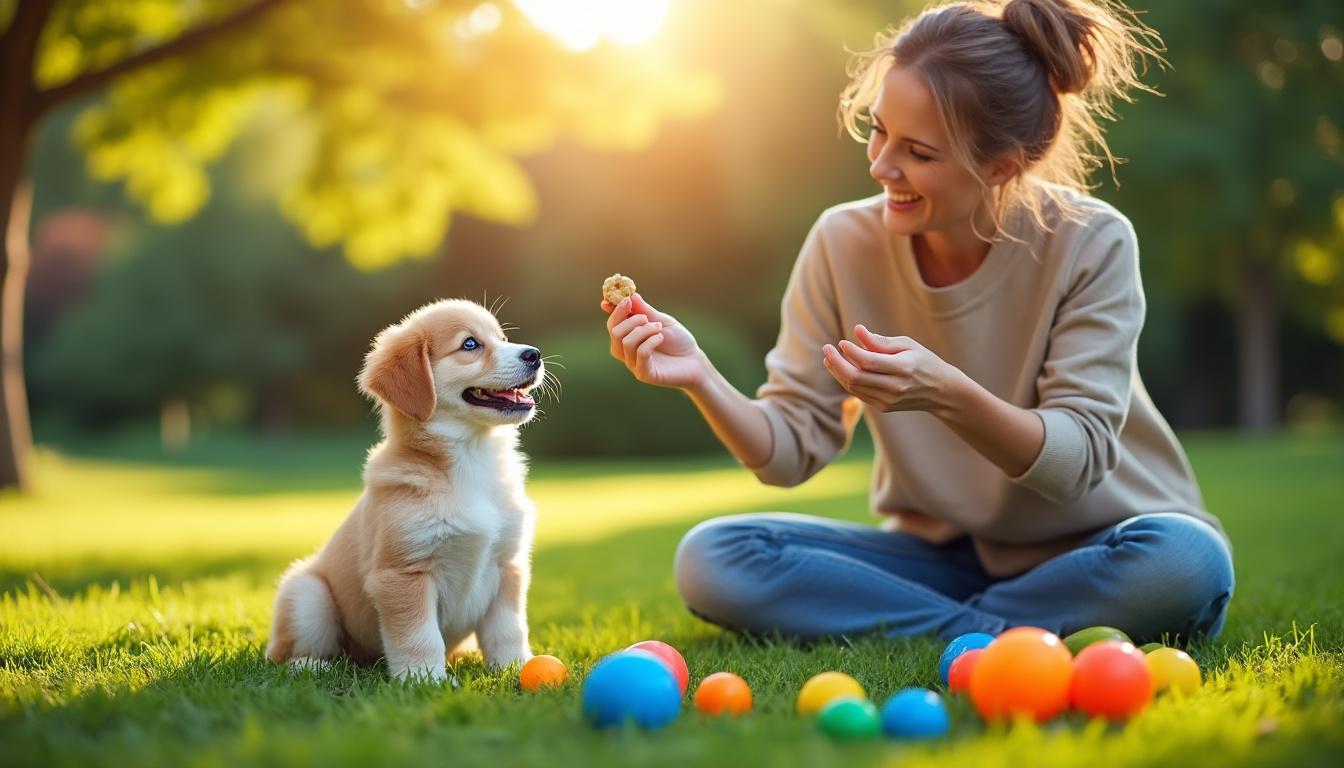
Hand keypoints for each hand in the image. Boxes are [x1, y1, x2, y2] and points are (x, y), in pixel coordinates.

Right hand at [601, 292, 705, 388]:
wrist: (695, 361)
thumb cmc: (678, 341)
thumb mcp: (661, 321)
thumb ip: (644, 310)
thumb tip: (629, 295)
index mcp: (628, 337)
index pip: (613, 324)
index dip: (615, 311)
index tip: (625, 299)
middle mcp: (626, 352)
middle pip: (614, 332)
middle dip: (632, 320)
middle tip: (648, 318)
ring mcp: (633, 364)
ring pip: (626, 342)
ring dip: (644, 330)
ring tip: (659, 328)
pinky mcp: (644, 374)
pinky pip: (640, 353)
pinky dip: (651, 341)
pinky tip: (661, 338)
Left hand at [822, 325, 967, 415]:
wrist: (941, 392)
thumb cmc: (924, 361)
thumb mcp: (908, 345)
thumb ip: (881, 341)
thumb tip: (856, 331)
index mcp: (904, 369)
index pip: (868, 362)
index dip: (850, 352)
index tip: (841, 342)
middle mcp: (895, 387)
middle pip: (856, 377)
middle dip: (837, 362)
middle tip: (826, 348)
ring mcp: (889, 400)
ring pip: (854, 388)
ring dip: (837, 372)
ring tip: (829, 357)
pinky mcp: (884, 407)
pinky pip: (859, 394)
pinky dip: (847, 381)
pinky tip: (841, 369)